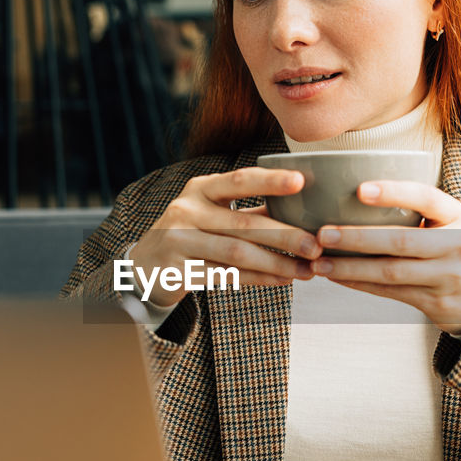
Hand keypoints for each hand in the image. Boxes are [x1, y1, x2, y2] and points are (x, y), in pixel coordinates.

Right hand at [128, 168, 322, 305]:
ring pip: (237, 253)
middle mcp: (187, 210)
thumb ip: (249, 210)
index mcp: (200, 189)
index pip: (239, 180)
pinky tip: (281, 280)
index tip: (301, 182)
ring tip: (305, 271)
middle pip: (244, 222)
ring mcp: (179, 240)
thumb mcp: (212, 213)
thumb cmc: (192, 234)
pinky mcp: (178, 269)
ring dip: (276, 263)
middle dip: (285, 235)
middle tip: (316, 245)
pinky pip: (226, 275)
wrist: (145, 267)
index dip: (270, 180)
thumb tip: (303, 209)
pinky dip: (258, 278)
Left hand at [309, 181, 460, 333]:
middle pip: (402, 241)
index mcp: (457, 216)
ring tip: (320, 262)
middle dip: (358, 238)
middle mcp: (457, 245)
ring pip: (391, 272)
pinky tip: (337, 276)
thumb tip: (351, 195)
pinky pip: (390, 293)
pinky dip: (360, 284)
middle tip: (323, 233)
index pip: (427, 198)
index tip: (360, 190)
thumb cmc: (452, 249)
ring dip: (351, 267)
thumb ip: (415, 210)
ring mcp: (448, 277)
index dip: (394, 193)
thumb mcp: (448, 223)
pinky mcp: (436, 303)